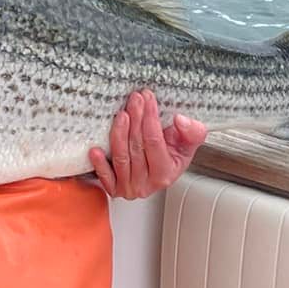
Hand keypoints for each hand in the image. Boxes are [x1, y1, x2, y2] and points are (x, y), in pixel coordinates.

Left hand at [89, 91, 207, 199]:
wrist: (160, 172)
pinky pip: (105, 177)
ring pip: (121, 157)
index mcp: (165, 174)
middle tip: (135, 99)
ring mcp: (129, 187)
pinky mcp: (114, 188)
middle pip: (137, 147)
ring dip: (119, 133)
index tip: (148, 99)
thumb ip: (192, 132)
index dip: (150, 119)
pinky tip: (96, 150)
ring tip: (121, 114)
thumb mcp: (189, 144)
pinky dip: (100, 163)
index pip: (155, 142)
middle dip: (136, 119)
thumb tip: (180, 121)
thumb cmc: (172, 156)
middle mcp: (147, 184)